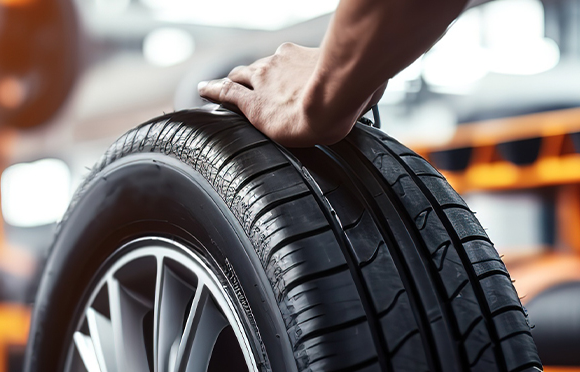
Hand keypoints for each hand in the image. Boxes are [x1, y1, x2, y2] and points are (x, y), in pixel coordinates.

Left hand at [198, 43, 382, 147]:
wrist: (336, 99)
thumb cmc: (354, 90)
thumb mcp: (358, 83)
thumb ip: (357, 86)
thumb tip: (375, 89)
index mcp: (302, 59)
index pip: (283, 62)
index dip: (276, 69)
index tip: (276, 74)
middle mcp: (279, 65)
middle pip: (258, 67)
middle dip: (251, 74)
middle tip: (245, 81)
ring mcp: (263, 83)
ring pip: (240, 77)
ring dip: (231, 81)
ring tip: (218, 87)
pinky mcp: (253, 104)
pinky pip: (226, 92)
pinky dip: (214, 89)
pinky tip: (204, 90)